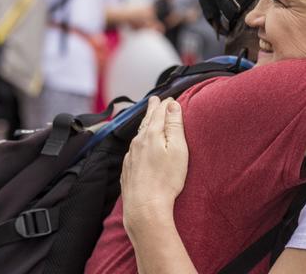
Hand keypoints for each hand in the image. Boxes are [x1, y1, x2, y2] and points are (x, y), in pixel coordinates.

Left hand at [122, 96, 188, 233]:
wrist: (144, 206)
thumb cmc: (166, 180)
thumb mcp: (178, 150)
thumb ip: (175, 125)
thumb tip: (172, 104)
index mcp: (151, 134)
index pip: (159, 112)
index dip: (166, 104)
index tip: (170, 98)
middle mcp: (138, 142)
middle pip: (146, 121)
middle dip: (152, 109)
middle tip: (155, 100)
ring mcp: (131, 156)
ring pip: (138, 134)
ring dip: (145, 124)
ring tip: (148, 118)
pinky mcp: (128, 169)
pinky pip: (133, 149)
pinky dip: (139, 141)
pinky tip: (139, 145)